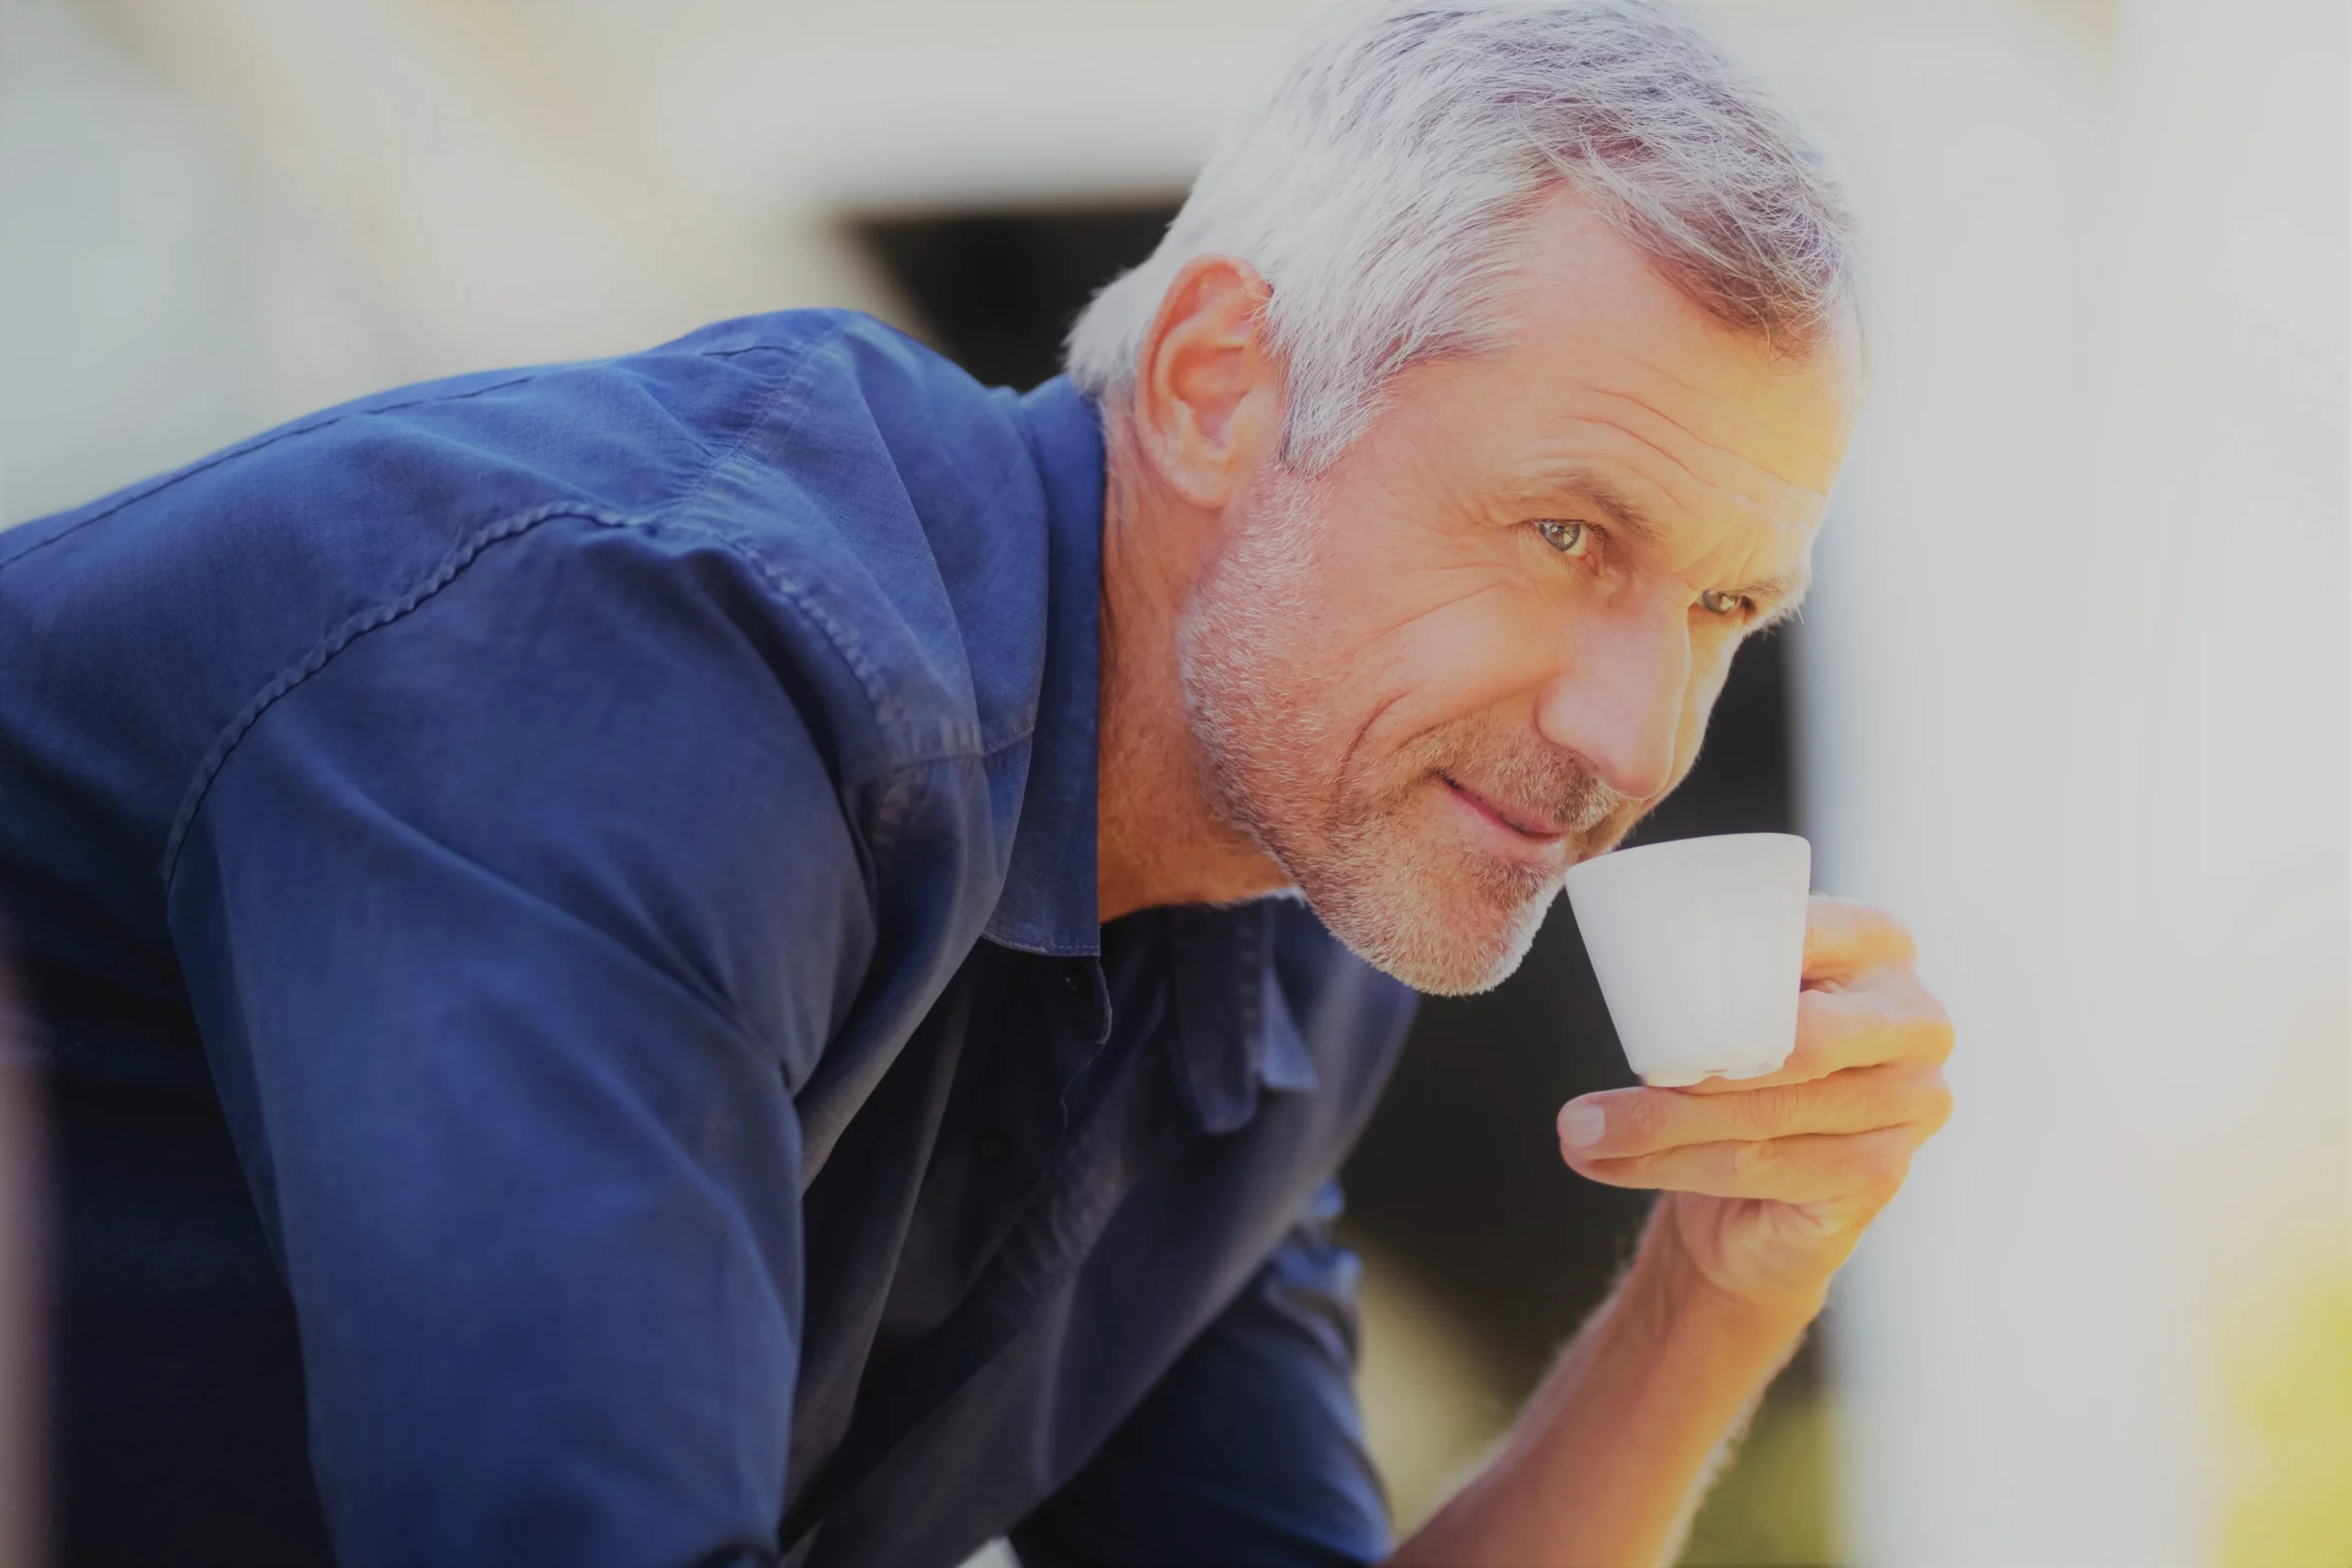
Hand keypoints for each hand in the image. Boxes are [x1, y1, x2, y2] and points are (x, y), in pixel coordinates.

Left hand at [1556, 896, 1953, 1310]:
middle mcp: (1915, 1018)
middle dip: (1679, 1082)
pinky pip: (1767, 1169)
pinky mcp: (1886, 1170)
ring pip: (1763, 1118)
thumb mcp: (1732, 988)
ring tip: (1576, 1135)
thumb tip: (1613, 923)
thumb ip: (1707, 952)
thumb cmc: (1741, 1052)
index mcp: (1879, 940)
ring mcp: (1915, 1101)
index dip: (1728, 968)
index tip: (1639, 983)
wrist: (1770, 1177)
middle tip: (1579, 1108)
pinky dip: (1677, 1169)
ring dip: (1656, 1133)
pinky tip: (1612, 1165)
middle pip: (1790, 1048)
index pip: (1801, 941)